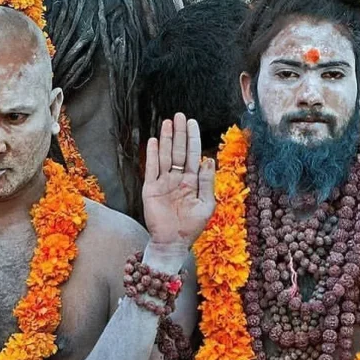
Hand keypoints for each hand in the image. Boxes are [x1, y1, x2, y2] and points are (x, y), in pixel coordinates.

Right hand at [142, 114, 215, 249]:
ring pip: (165, 155)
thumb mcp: (206, 204)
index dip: (192, 138)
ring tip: (167, 122)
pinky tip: (153, 141)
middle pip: (178, 150)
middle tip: (179, 115)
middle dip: (179, 133)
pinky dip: (152, 154)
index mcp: (192, 181)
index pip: (192, 154)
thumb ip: (208, 182)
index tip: (192, 122)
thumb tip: (209, 159)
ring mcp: (163, 182)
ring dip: (165, 139)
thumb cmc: (192, 227)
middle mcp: (177, 178)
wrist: (172, 244)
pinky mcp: (150, 189)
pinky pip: (152, 168)